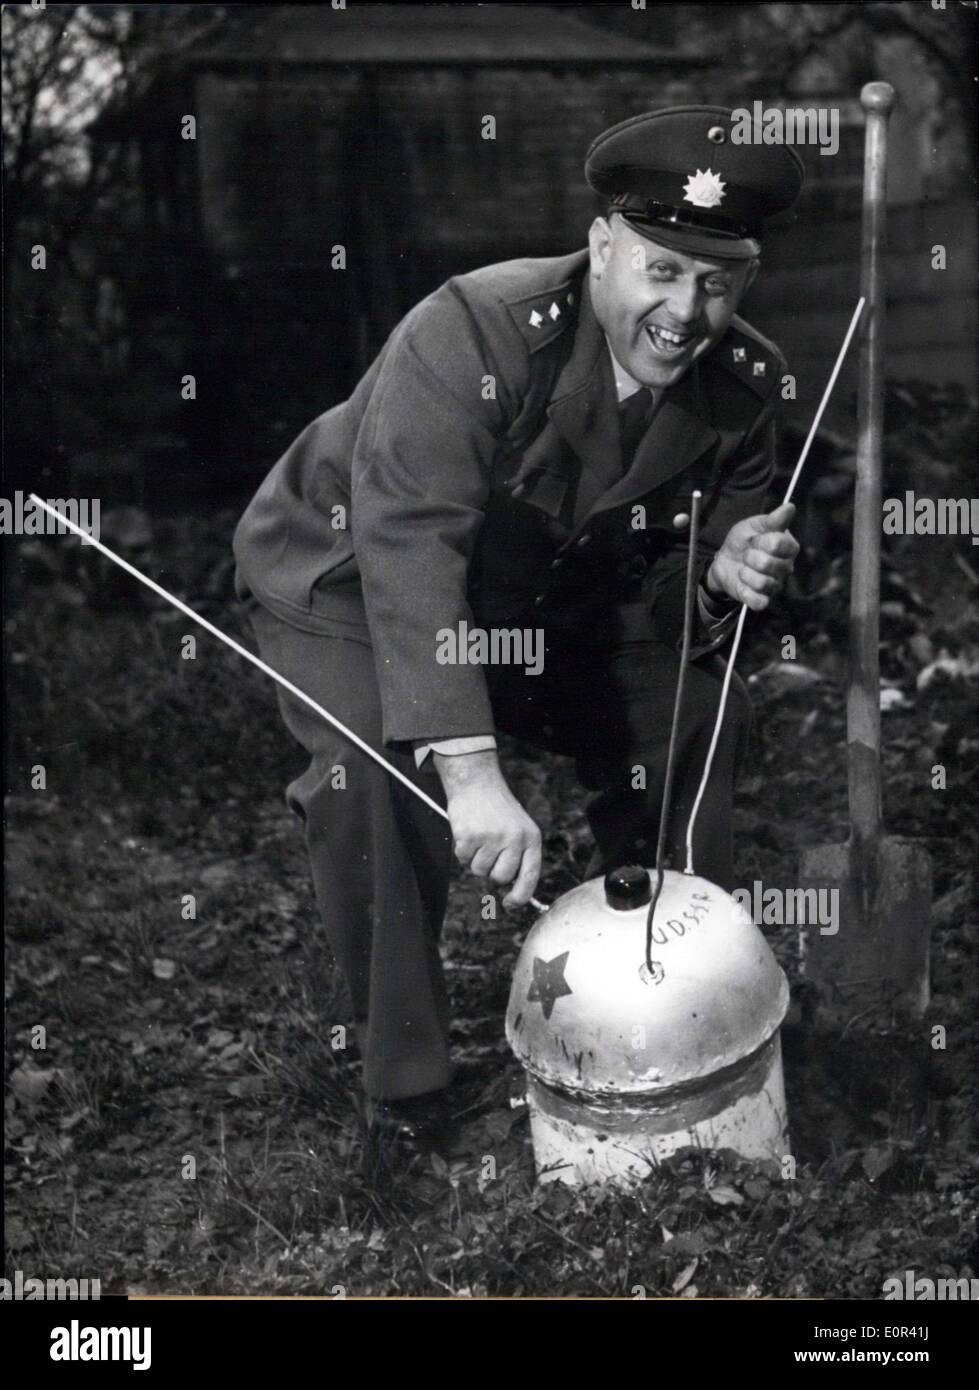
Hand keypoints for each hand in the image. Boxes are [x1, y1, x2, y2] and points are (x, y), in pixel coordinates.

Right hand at [435, 750, 541, 908]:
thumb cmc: (497, 811)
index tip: (510, 905)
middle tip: (488, 853)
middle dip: (491, 872)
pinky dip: (462, 850)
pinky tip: (468, 832)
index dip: (521, 896)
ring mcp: (492, 838)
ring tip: (479, 837)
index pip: (530, 876)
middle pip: (500, 878)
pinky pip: (463, 859)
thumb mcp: (518, 830)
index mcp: (531, 839)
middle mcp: (514, 839)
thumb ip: (518, 857)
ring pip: (479, 871)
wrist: (477, 783)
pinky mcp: (471, 836)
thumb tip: (512, 892)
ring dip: (474, 859)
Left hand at [705, 502, 799, 611]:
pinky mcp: (763, 600)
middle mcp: (787, 568)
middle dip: (749, 557)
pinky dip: (746, 593)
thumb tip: (789, 507)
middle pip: (768, 564)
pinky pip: (759, 602)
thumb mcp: (753, 525)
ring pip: (762, 583)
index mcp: (788, 547)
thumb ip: (772, 519)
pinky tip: (742, 584)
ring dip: (745, 574)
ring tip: (743, 568)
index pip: (777, 544)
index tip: (754, 540)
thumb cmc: (743, 540)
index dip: (760, 541)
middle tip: (746, 554)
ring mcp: (776, 585)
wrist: (725, 560)